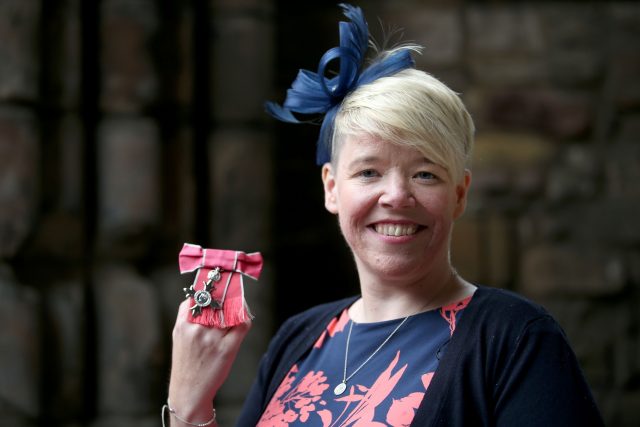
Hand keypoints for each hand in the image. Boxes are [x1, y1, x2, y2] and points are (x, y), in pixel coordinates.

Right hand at [167, 299, 250, 423]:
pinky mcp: (227, 349)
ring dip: (237, 306)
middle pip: (217, 301)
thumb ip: (188, 315)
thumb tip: (204, 294)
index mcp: (183, 324)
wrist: (189, 391)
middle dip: (227, 295)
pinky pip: (242, 325)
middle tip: (234, 291)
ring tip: (239, 305)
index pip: (200, 295)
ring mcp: (212, 339)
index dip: (212, 287)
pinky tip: (244, 318)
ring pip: (231, 311)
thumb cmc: (186, 361)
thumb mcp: (179, 335)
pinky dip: (245, 318)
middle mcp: (197, 329)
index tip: (221, 284)